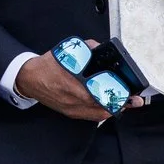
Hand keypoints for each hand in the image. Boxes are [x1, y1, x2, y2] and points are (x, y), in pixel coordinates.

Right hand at [14, 51, 142, 121]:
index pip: (101, 96)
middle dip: (121, 104)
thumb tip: (98, 47)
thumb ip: (85, 48)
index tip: (130, 94)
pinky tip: (110, 107)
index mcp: (74, 86)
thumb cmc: (46, 67)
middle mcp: (74, 101)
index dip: (117, 97)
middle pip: (103, 108)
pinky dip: (102, 112)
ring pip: (98, 115)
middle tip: (135, 101)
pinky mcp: (70, 112)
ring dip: (113, 109)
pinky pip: (90, 116)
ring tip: (126, 104)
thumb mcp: (66, 52)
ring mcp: (72, 109)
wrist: (29, 79)